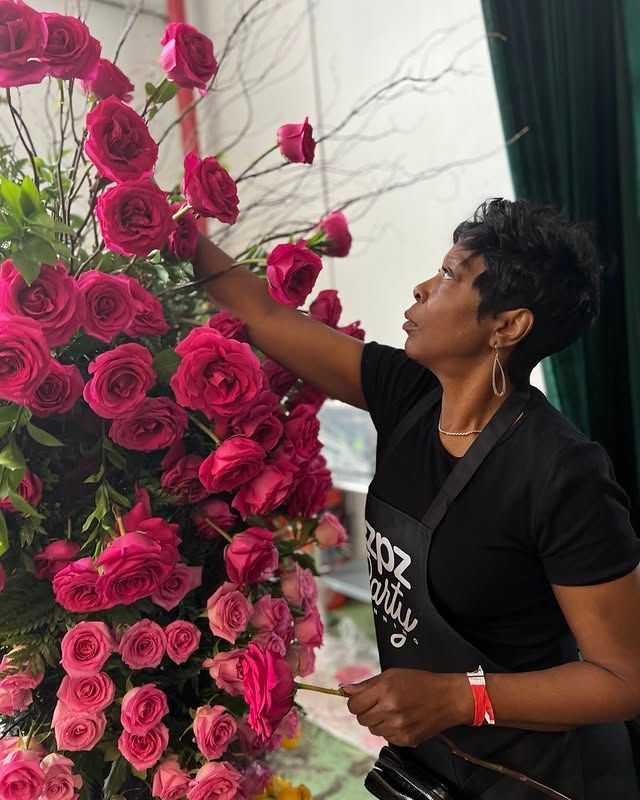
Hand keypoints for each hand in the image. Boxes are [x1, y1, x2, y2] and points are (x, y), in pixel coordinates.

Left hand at [340, 668, 472, 746]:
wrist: (447, 699)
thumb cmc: (421, 682)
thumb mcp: (392, 675)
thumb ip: (367, 684)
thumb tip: (344, 689)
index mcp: (385, 691)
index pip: (353, 705)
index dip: (355, 701)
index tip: (361, 699)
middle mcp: (390, 710)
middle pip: (361, 719)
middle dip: (366, 711)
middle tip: (379, 703)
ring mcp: (398, 727)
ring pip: (372, 729)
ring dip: (377, 721)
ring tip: (392, 710)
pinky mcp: (406, 740)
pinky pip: (386, 738)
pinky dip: (389, 730)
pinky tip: (401, 719)